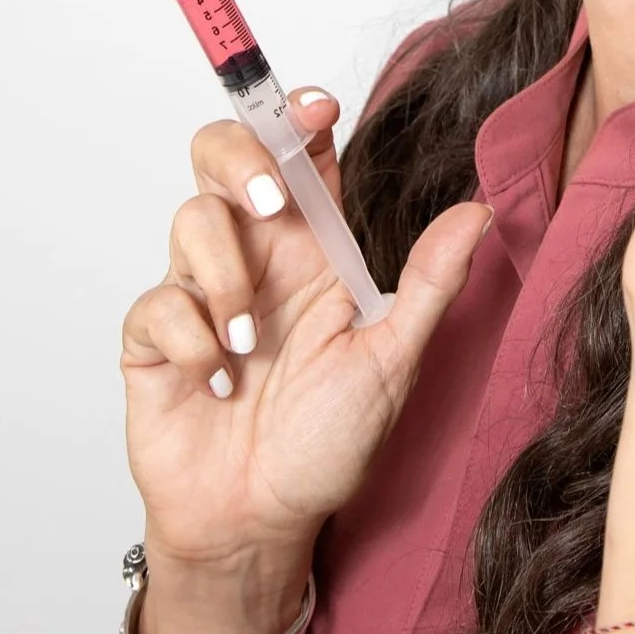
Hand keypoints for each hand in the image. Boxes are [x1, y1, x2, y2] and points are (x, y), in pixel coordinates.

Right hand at [121, 89, 491, 570]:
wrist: (259, 524)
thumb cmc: (327, 444)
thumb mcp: (393, 360)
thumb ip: (430, 283)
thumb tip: (480, 210)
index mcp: (316, 250)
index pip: (303, 155)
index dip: (299, 116)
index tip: (317, 109)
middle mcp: (257, 256)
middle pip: (225, 154)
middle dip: (242, 161)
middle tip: (272, 208)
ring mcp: (199, 291)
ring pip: (190, 217)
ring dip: (224, 277)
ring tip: (248, 344)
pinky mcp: (154, 336)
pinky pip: (157, 301)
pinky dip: (189, 340)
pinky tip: (215, 383)